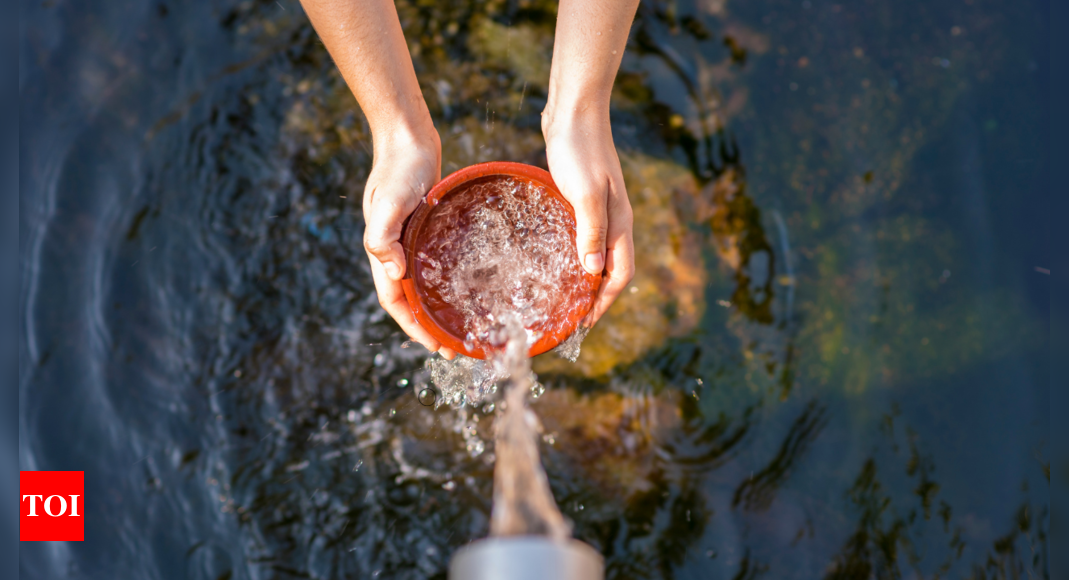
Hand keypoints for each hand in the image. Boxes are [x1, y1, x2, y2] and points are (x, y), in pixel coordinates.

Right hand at [362, 130, 456, 358]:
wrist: (407, 138)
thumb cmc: (399, 168)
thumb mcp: (389, 201)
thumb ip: (383, 236)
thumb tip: (393, 273)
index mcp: (383, 251)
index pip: (395, 301)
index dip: (413, 327)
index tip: (435, 346)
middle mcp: (395, 251)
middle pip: (409, 300)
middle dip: (428, 327)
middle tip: (456, 348)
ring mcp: (410, 240)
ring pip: (422, 284)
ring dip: (437, 308)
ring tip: (461, 326)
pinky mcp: (425, 229)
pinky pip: (434, 264)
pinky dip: (445, 281)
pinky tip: (466, 286)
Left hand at [543, 108, 634, 326]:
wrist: (574, 111)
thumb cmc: (579, 149)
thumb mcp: (584, 193)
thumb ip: (591, 231)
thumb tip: (593, 272)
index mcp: (619, 222)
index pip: (620, 274)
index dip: (604, 302)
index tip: (584, 324)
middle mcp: (614, 220)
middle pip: (611, 270)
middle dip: (596, 298)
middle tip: (571, 319)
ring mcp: (600, 209)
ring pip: (597, 255)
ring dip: (585, 279)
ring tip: (563, 298)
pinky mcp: (583, 199)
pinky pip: (583, 237)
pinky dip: (574, 256)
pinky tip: (554, 260)